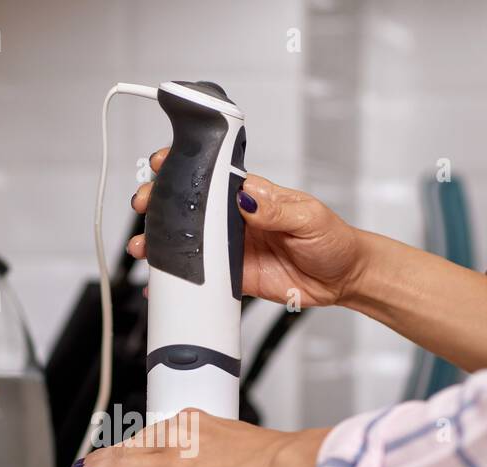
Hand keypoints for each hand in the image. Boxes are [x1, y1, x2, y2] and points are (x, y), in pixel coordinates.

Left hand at [70, 409, 329, 466]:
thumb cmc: (275, 459)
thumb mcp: (240, 442)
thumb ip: (220, 451)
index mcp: (195, 421)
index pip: (153, 432)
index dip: (132, 443)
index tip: (122, 449)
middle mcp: (178, 437)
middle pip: (131, 445)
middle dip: (106, 455)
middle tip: (88, 461)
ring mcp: (172, 463)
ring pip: (123, 464)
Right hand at [129, 149, 364, 308]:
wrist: (343, 278)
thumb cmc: (332, 240)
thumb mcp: (308, 217)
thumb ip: (276, 208)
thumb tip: (247, 198)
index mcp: (253, 196)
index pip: (212, 176)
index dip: (184, 168)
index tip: (162, 163)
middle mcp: (237, 220)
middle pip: (191, 208)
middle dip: (161, 203)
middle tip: (145, 205)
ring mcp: (232, 249)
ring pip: (189, 243)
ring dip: (162, 243)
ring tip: (143, 247)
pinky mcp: (234, 278)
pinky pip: (201, 278)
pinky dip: (180, 281)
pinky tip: (160, 283)